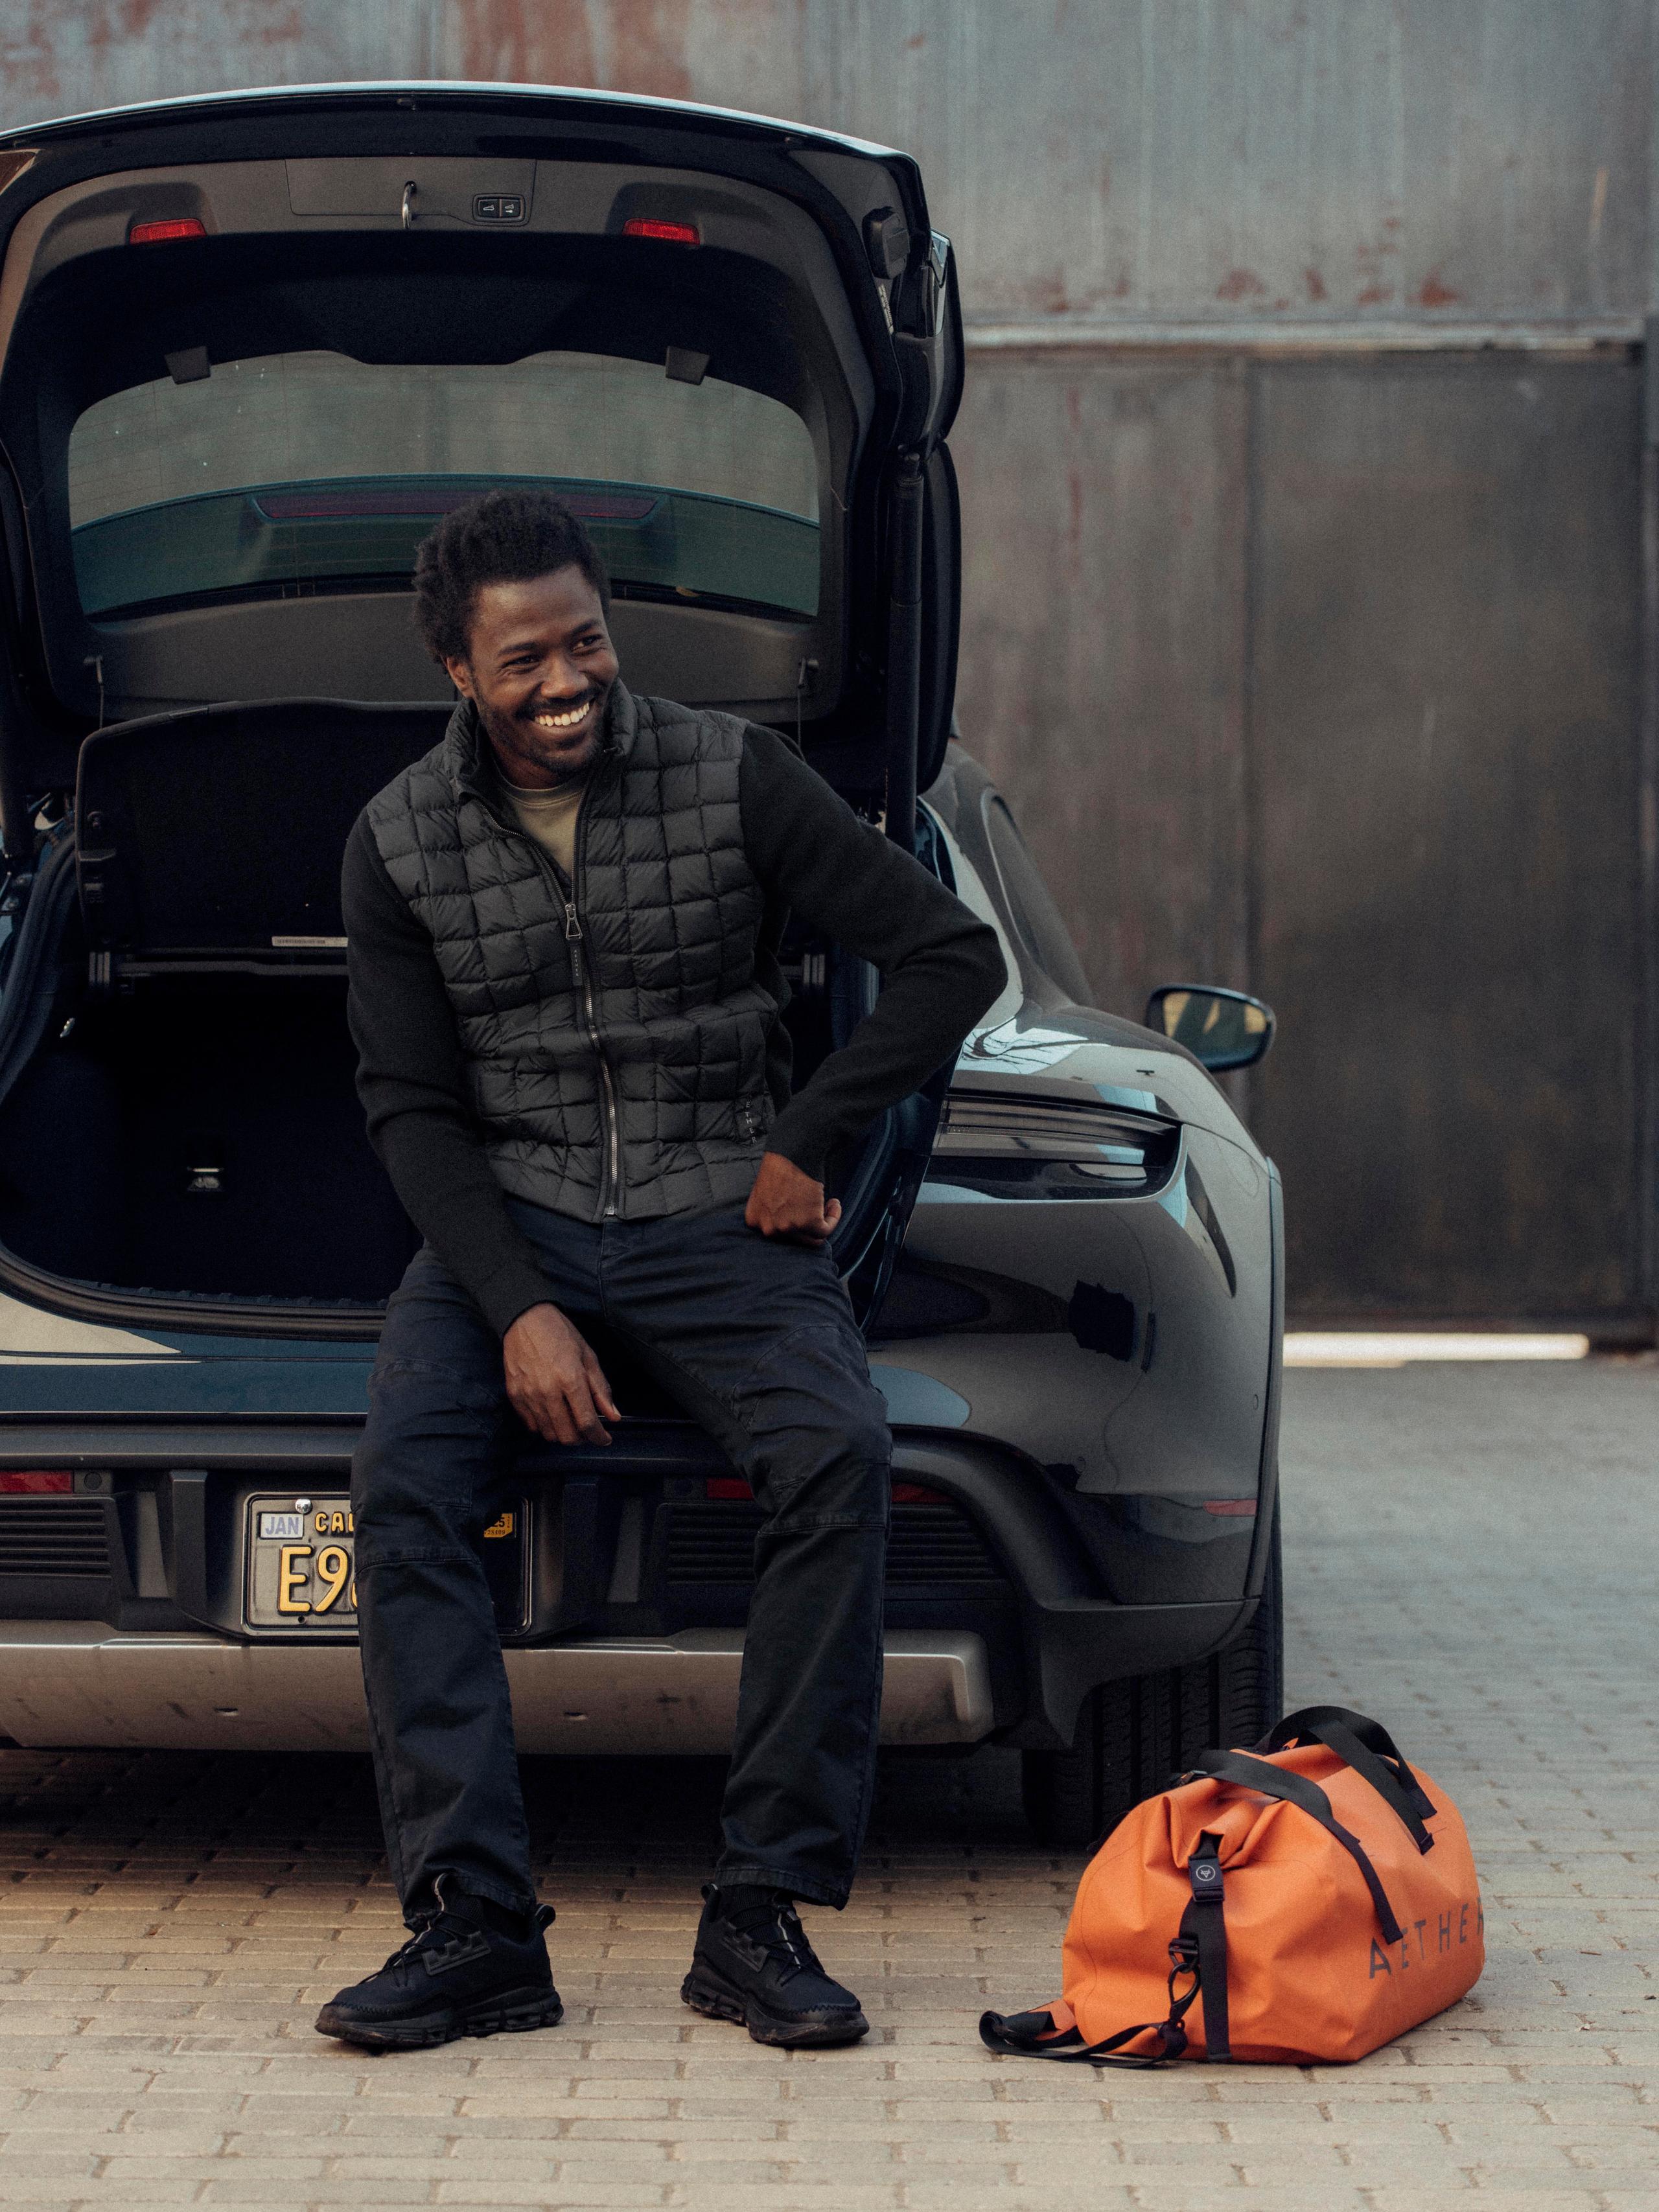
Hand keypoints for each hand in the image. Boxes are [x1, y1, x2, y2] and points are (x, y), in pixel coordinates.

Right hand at [502, 1303, 618, 1444]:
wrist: (525, 1320)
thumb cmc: (560, 1334)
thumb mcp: (588, 1356)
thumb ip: (601, 1389)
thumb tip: (613, 1416)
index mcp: (570, 1379)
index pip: (587, 1423)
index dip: (599, 1437)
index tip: (605, 1439)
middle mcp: (548, 1392)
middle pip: (567, 1435)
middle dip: (582, 1438)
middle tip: (588, 1430)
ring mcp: (528, 1395)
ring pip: (549, 1434)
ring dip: (563, 1433)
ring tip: (570, 1420)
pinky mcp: (514, 1396)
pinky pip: (531, 1425)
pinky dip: (544, 1425)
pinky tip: (552, 1413)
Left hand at [745, 1152, 842, 1244]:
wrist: (793, 1153)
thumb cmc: (780, 1166)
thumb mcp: (764, 1192)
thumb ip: (771, 1211)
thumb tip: (789, 1220)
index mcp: (754, 1220)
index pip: (775, 1233)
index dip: (792, 1223)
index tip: (801, 1213)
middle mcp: (769, 1228)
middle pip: (794, 1239)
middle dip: (808, 1225)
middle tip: (817, 1210)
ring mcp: (788, 1227)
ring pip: (812, 1238)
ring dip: (823, 1222)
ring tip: (828, 1205)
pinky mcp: (808, 1222)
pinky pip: (825, 1230)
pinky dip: (833, 1218)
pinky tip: (834, 1204)